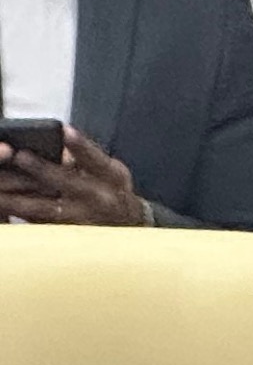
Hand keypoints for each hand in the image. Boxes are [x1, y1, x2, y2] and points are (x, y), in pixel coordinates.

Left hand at [0, 124, 150, 226]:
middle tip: (19, 155)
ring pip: (43, 207)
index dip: (81, 146)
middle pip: (66, 183)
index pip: (96, 159)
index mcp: (111, 176)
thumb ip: (86, 155)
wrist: (128, 225)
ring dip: (17, 198)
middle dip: (42, 169)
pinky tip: (2, 203)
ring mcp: (80, 218)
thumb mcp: (110, 169)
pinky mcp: (65, 233)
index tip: (65, 131)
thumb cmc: (112, 188)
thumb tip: (58, 136)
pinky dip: (16, 212)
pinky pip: (36, 222)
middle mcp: (97, 198)